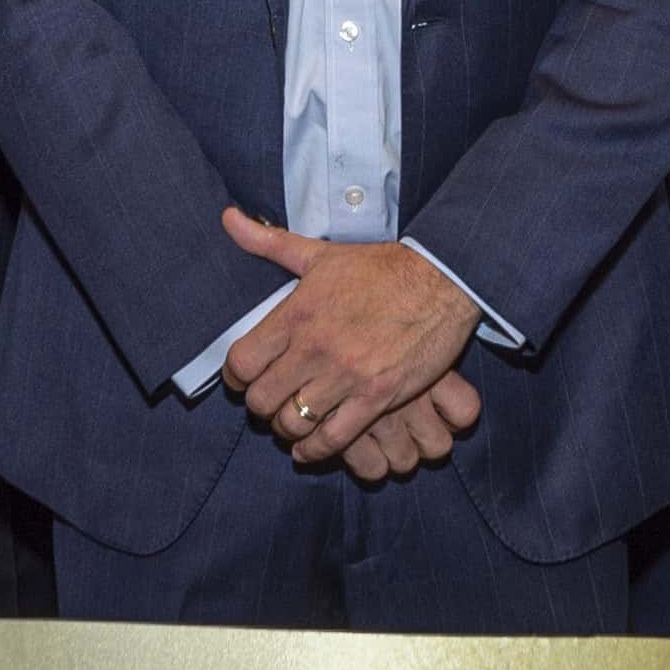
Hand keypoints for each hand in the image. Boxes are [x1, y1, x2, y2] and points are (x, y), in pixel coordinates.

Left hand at [220, 207, 480, 467]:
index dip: (235, 379)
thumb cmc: (380, 267)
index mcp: (296, 314)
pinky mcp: (377, 397)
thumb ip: (269, 242)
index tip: (241, 381)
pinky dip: (316, 450)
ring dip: (287, 428)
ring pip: (293, 422)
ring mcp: (346, 376)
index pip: (242, 362)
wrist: (441, 279)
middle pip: (262, 400)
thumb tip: (228, 219)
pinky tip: (310, 448)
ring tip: (290, 424)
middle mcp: (315, 348)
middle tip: (268, 404)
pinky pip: (334, 438)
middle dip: (259, 407)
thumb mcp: (319, 253)